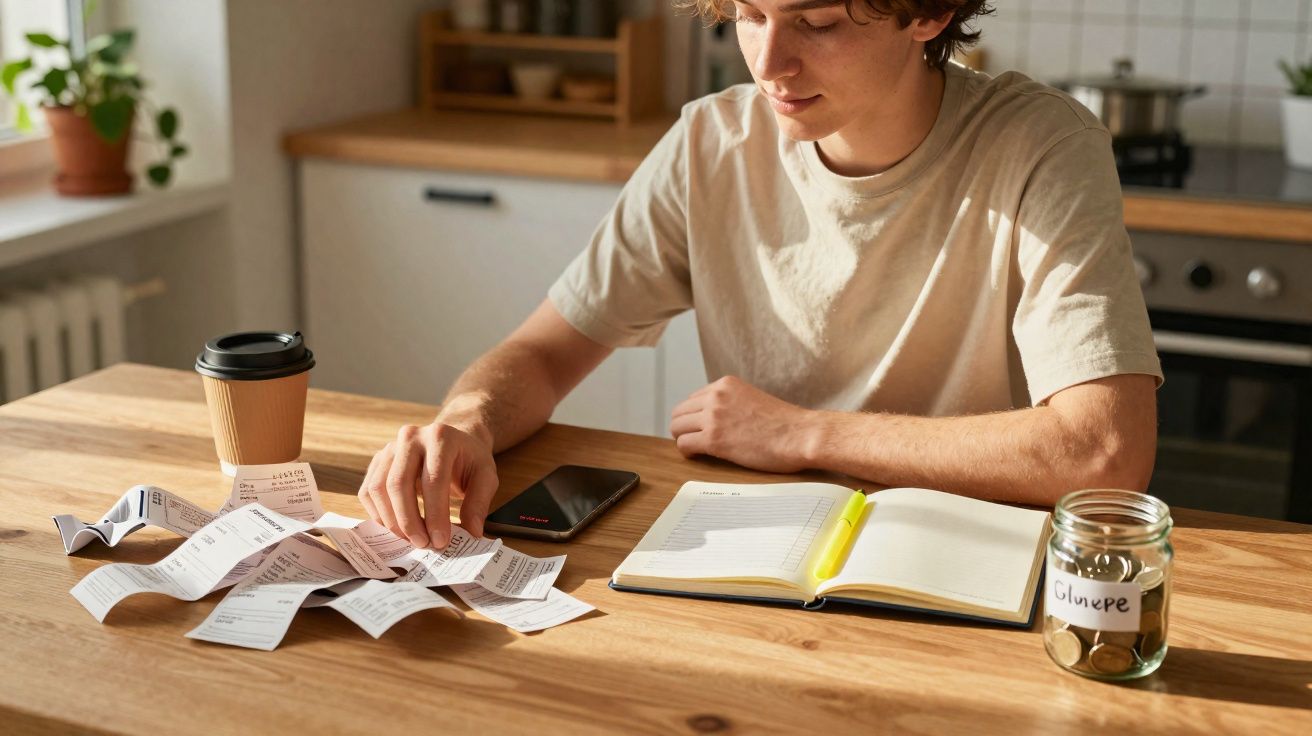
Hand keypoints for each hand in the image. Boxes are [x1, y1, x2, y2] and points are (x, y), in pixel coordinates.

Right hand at [358, 422, 498, 548]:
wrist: (454, 441)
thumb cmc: (469, 460)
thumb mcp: (486, 476)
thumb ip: (479, 503)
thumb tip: (472, 533)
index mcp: (441, 437)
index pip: (433, 479)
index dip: (435, 514)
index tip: (440, 541)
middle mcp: (411, 437)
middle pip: (399, 483)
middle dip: (409, 521)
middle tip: (423, 544)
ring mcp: (390, 447)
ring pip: (378, 488)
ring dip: (392, 520)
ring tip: (410, 539)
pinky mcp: (378, 460)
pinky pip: (368, 491)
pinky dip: (378, 514)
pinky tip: (396, 528)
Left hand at [669, 375, 816, 472]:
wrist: (801, 435)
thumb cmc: (785, 424)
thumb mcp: (753, 399)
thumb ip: (733, 403)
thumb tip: (717, 418)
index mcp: (726, 384)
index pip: (693, 398)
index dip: (695, 416)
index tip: (701, 428)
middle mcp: (716, 395)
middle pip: (680, 411)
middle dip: (684, 427)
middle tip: (694, 440)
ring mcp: (713, 416)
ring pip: (678, 427)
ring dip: (684, 439)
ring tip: (697, 449)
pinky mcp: (714, 439)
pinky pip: (684, 444)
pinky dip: (687, 451)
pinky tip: (698, 456)